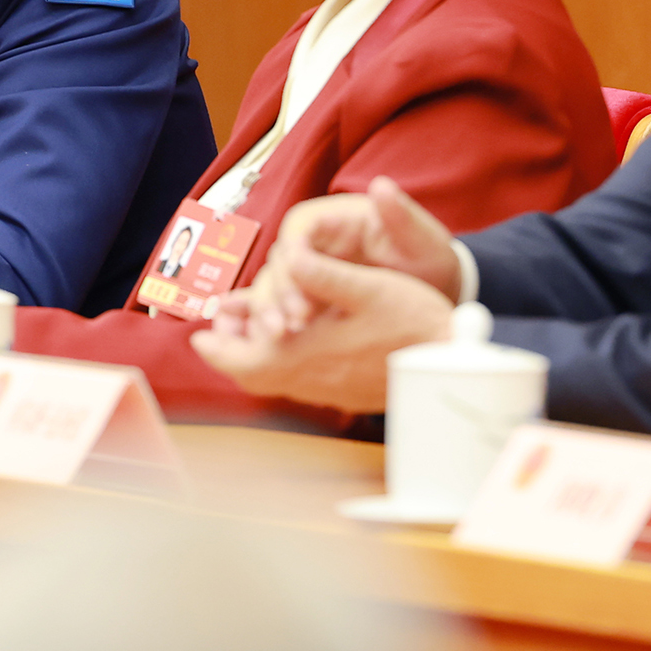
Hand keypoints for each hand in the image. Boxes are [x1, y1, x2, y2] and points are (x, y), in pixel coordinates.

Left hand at [188, 251, 453, 411]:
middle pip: (252, 376)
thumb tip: (290, 257)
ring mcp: (328, 391)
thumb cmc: (410, 322)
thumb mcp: (367, 287)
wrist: (450, 362)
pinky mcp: (346, 393)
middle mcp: (310, 379)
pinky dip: (282, 364)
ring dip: (256, 357)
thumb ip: (324, 274)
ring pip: (275, 381)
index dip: (216, 348)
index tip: (200, 334)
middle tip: (221, 330)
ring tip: (253, 330)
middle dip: (231, 353)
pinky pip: (299, 383)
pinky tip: (296, 342)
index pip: (242, 360)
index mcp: (304, 354)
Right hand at [263, 177, 460, 327]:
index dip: (294, 255)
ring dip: (272, 311)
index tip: (302, 279)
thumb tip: (381, 186)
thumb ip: (401, 216)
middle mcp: (313, 244)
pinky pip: (283, 311)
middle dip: (280, 291)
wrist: (436, 292)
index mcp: (334, 220)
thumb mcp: (420, 239)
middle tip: (294, 322)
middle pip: (280, 262)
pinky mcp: (309, 300)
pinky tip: (283, 346)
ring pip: (274, 288)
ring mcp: (308, 274)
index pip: (298, 231)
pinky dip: (279, 326)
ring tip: (283, 336)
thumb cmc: (426, 257)